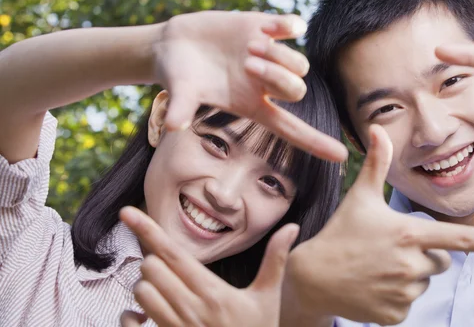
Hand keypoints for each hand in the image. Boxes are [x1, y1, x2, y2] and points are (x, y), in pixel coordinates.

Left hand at [119, 207, 298, 326]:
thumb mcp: (268, 298)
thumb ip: (275, 261)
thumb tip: (291, 228)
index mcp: (213, 292)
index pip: (173, 254)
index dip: (148, 230)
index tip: (127, 212)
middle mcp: (189, 309)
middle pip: (151, 268)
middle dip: (156, 260)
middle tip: (172, 267)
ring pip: (141, 292)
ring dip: (148, 284)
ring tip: (166, 288)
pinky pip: (133, 322)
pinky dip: (132, 314)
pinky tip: (144, 314)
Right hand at [153, 11, 346, 161]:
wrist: (175, 44)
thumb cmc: (179, 76)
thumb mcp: (180, 93)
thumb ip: (180, 108)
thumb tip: (173, 125)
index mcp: (253, 106)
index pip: (291, 129)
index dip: (316, 143)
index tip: (342, 156)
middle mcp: (267, 85)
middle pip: (298, 90)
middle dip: (276, 76)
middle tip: (246, 64)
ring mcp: (270, 56)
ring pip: (300, 62)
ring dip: (276, 54)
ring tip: (247, 46)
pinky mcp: (265, 29)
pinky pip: (294, 28)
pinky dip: (289, 26)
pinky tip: (269, 27)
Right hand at [283, 125, 473, 325]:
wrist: (312, 277)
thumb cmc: (340, 232)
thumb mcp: (359, 197)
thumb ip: (376, 163)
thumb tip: (377, 127)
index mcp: (408, 235)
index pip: (458, 239)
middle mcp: (411, 266)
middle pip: (441, 261)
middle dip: (425, 255)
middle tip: (391, 248)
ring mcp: (403, 293)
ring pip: (423, 283)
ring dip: (409, 276)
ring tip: (378, 267)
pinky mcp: (395, 315)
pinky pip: (408, 304)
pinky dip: (395, 296)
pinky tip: (373, 285)